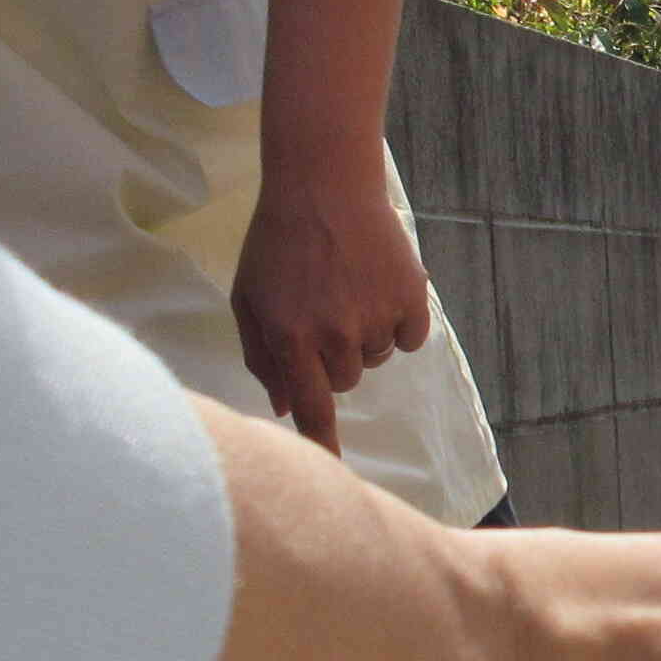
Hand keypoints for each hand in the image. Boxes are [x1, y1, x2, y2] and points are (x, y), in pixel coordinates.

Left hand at [231, 160, 432, 455]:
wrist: (323, 183)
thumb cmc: (276, 242)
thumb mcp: (249, 298)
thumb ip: (261, 356)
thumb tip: (284, 408)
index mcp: (291, 338)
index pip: (313, 410)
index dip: (324, 446)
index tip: (333, 477)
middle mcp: (336, 335)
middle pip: (346, 381)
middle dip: (334, 358)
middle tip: (323, 311)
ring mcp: (376, 316)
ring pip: (377, 359)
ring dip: (365, 336)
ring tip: (348, 288)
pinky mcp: (411, 297)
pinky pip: (410, 338)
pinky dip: (398, 322)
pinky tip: (379, 286)